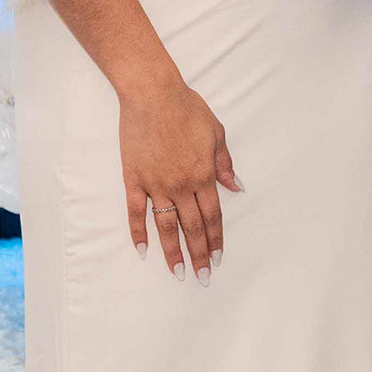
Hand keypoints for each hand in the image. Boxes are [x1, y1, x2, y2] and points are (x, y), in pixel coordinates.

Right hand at [119, 73, 239, 276]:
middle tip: (202, 277)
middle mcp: (180, 184)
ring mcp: (155, 184)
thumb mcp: (216, 133)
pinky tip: (143, 250)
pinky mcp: (134, 178)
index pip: (212, 216)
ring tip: (177, 273)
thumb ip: (225, 163)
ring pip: (165, 226)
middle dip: (198, 254)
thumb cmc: (187, 108)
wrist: (152, 94)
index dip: (215, 239)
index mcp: (203, 175)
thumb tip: (237, 187)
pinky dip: (138, 232)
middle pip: (192, 227)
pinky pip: (135, 211)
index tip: (217, 258)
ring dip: (172, 252)